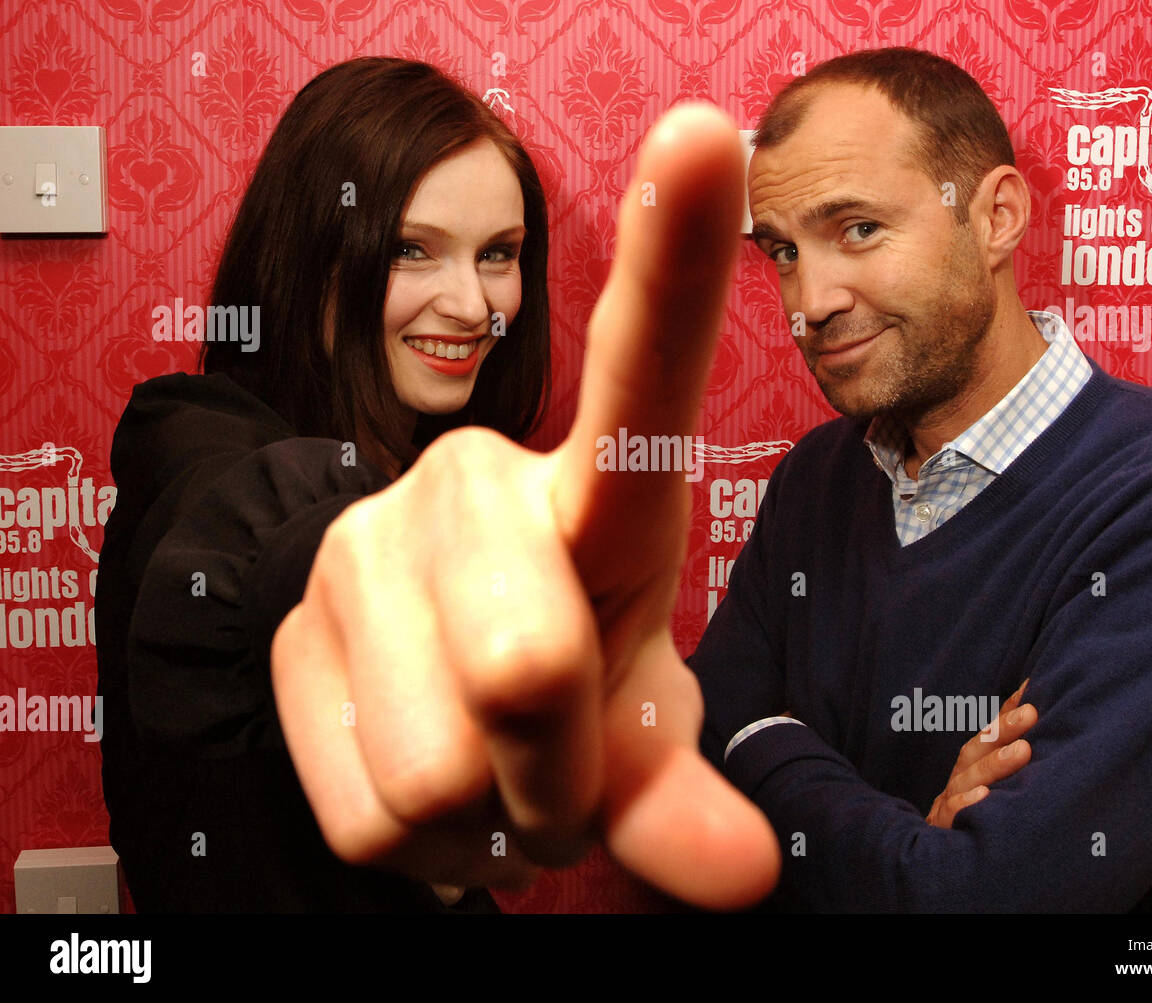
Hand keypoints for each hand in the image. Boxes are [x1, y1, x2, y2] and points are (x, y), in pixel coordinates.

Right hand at [270, 103, 780, 908]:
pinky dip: (411, 835)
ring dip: (479, 809)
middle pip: (529, 667)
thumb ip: (689, 793)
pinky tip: (419, 767)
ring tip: (487, 766)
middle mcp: (475, 489)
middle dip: (554, 771)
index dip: (676, 262)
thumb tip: (743, 873)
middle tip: (553, 763)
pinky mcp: (289, 628)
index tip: (706, 135)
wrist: (432, 710)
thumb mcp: (644, 732)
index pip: (646, 379)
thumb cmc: (573, 692)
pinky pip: (366, 802)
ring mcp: (369, 551)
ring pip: (439, 761)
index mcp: (596, 497)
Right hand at [925, 678, 1036, 827]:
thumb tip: (1030, 702)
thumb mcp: (992, 784)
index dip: (1007, 713)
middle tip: (1031, 713)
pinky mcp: (944, 831)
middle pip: (975, 751)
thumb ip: (1008, 747)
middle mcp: (959, 782)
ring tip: (1023, 750)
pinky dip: (965, 804)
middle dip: (1003, 730)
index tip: (1032, 694)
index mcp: (971, 769)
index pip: (988, 736)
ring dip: (994, 764)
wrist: (941, 863)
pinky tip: (983, 797)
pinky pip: (951, 815)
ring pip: (966, 780)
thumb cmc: (977, 817)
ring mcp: (948, 805)